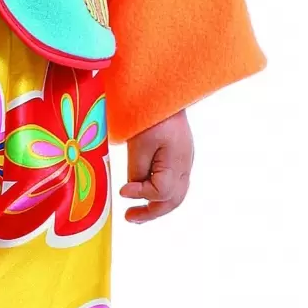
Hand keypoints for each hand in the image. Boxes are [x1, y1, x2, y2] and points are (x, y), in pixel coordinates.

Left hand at [118, 108, 193, 223]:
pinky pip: (175, 184)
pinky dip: (161, 195)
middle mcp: (185, 165)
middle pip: (174, 200)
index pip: (161, 191)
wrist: (166, 90)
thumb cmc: (150, 114)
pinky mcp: (180, 157)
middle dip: (151, 213)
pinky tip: (146, 195)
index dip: (141, 195)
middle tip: (129, 217)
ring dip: (156, 207)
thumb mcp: (139, 143)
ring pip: (176, 195)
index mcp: (176, 162)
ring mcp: (185, 161)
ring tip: (135, 214)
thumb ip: (137, 169)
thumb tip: (133, 188)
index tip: (122, 192)